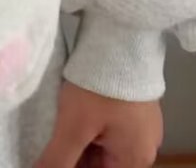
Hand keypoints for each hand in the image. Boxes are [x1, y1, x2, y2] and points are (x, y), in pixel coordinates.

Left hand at [34, 81, 162, 167]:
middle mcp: (144, 147)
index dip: (73, 167)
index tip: (53, 157)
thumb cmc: (100, 87)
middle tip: (51, 142)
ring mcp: (141, 124)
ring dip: (81, 141)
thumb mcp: (73, 126)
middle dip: (76, 156)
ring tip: (58, 128)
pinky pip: (110, 126)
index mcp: (135, 160)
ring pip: (104, 145)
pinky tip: (72, 113)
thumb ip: (58, 159)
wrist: (121, 40)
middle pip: (103, 163)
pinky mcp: (135, 104)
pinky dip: (90, 125)